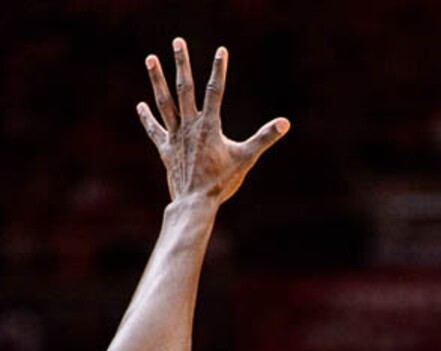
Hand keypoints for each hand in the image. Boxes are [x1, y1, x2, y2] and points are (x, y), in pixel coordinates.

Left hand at [137, 38, 288, 203]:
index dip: (219, 70)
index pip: (215, 91)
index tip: (221, 50)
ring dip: (157, 80)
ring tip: (150, 59)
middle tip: (178, 42)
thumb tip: (285, 123)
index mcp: (209, 126)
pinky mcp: (166, 150)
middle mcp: (189, 126)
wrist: (195, 203)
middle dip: (182, 64)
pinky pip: (155, 130)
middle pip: (185, 89)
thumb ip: (264, 138)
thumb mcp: (246, 158)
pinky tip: (141, 105)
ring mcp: (175, 137)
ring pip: (165, 103)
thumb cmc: (222, 183)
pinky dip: (148, 118)